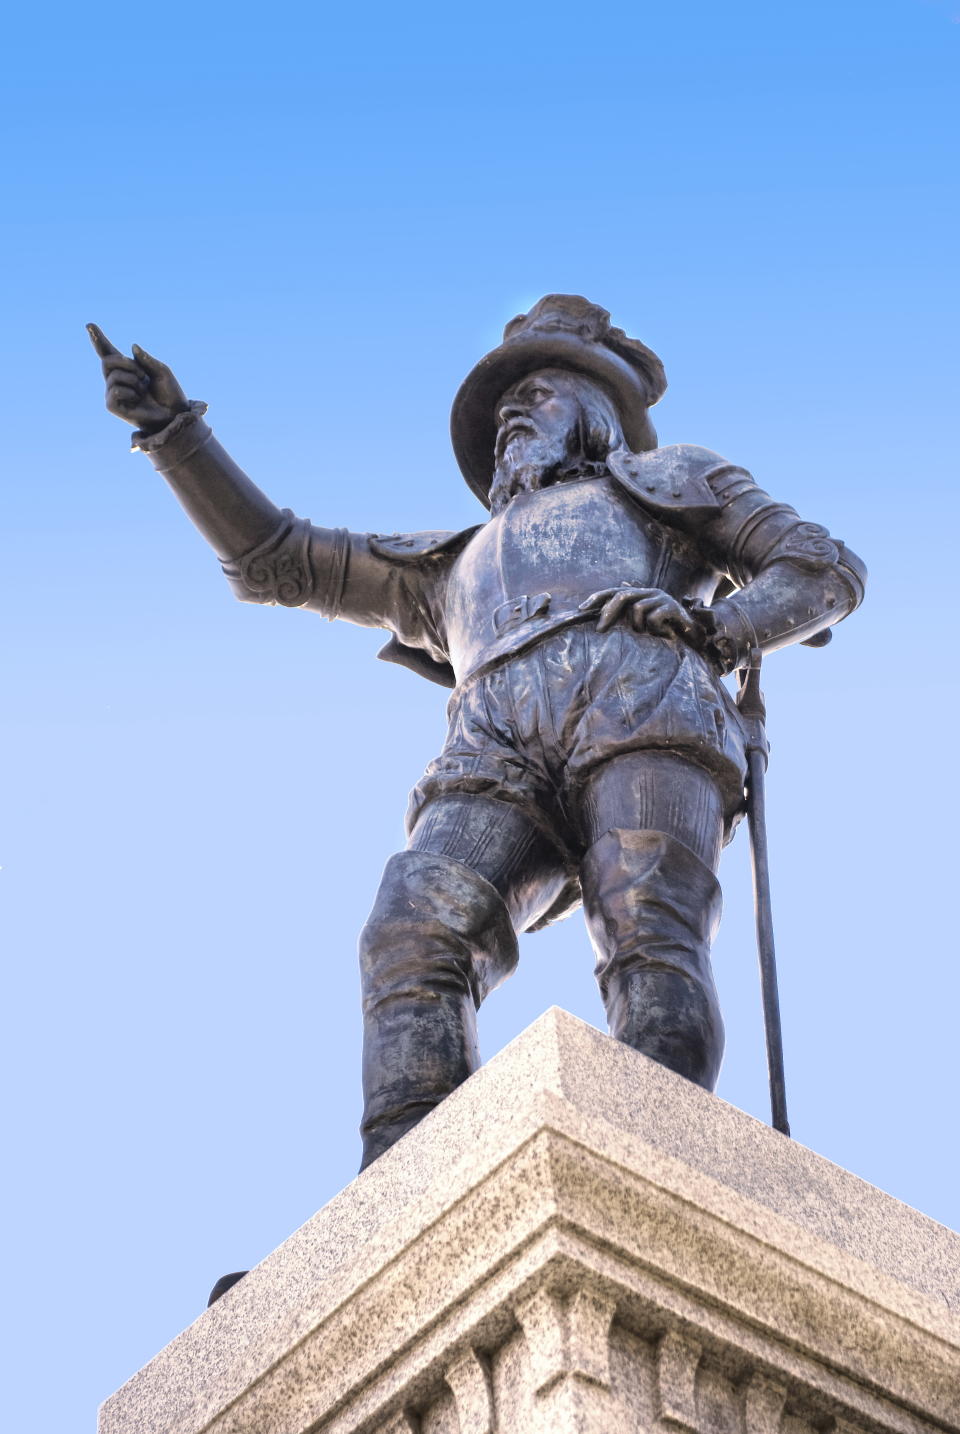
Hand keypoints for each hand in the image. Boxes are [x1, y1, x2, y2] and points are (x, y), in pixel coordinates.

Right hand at [87, 323, 188, 434]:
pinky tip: (137, 399)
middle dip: (126, 363)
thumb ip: (146, 359)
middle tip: (143, 375)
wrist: (174, 415)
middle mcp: (117, 380)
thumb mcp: (161, 371)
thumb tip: (132, 347)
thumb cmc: (169, 393)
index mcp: (127, 369)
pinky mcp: (113, 406)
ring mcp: (113, 393)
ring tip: (144, 391)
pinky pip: (115, 390)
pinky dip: (129, 392)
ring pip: (114, 376)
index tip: (89, 325)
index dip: (99, 339)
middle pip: (108, 361)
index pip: (108, 352)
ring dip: (134, 380)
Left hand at [578, 584, 700, 641]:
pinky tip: (664, 634)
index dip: (597, 598)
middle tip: (600, 630)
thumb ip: (631, 607)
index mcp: (640, 593)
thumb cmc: (666, 626)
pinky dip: (654, 629)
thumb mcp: (646, 618)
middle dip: (608, 613)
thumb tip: (618, 587)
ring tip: (649, 634)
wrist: (694, 632)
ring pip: (637, 609)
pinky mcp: (672, 607)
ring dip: (639, 626)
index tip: (581, 609)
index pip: (614, 591)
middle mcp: (650, 592)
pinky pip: (653, 618)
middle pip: (622, 596)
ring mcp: (661, 598)